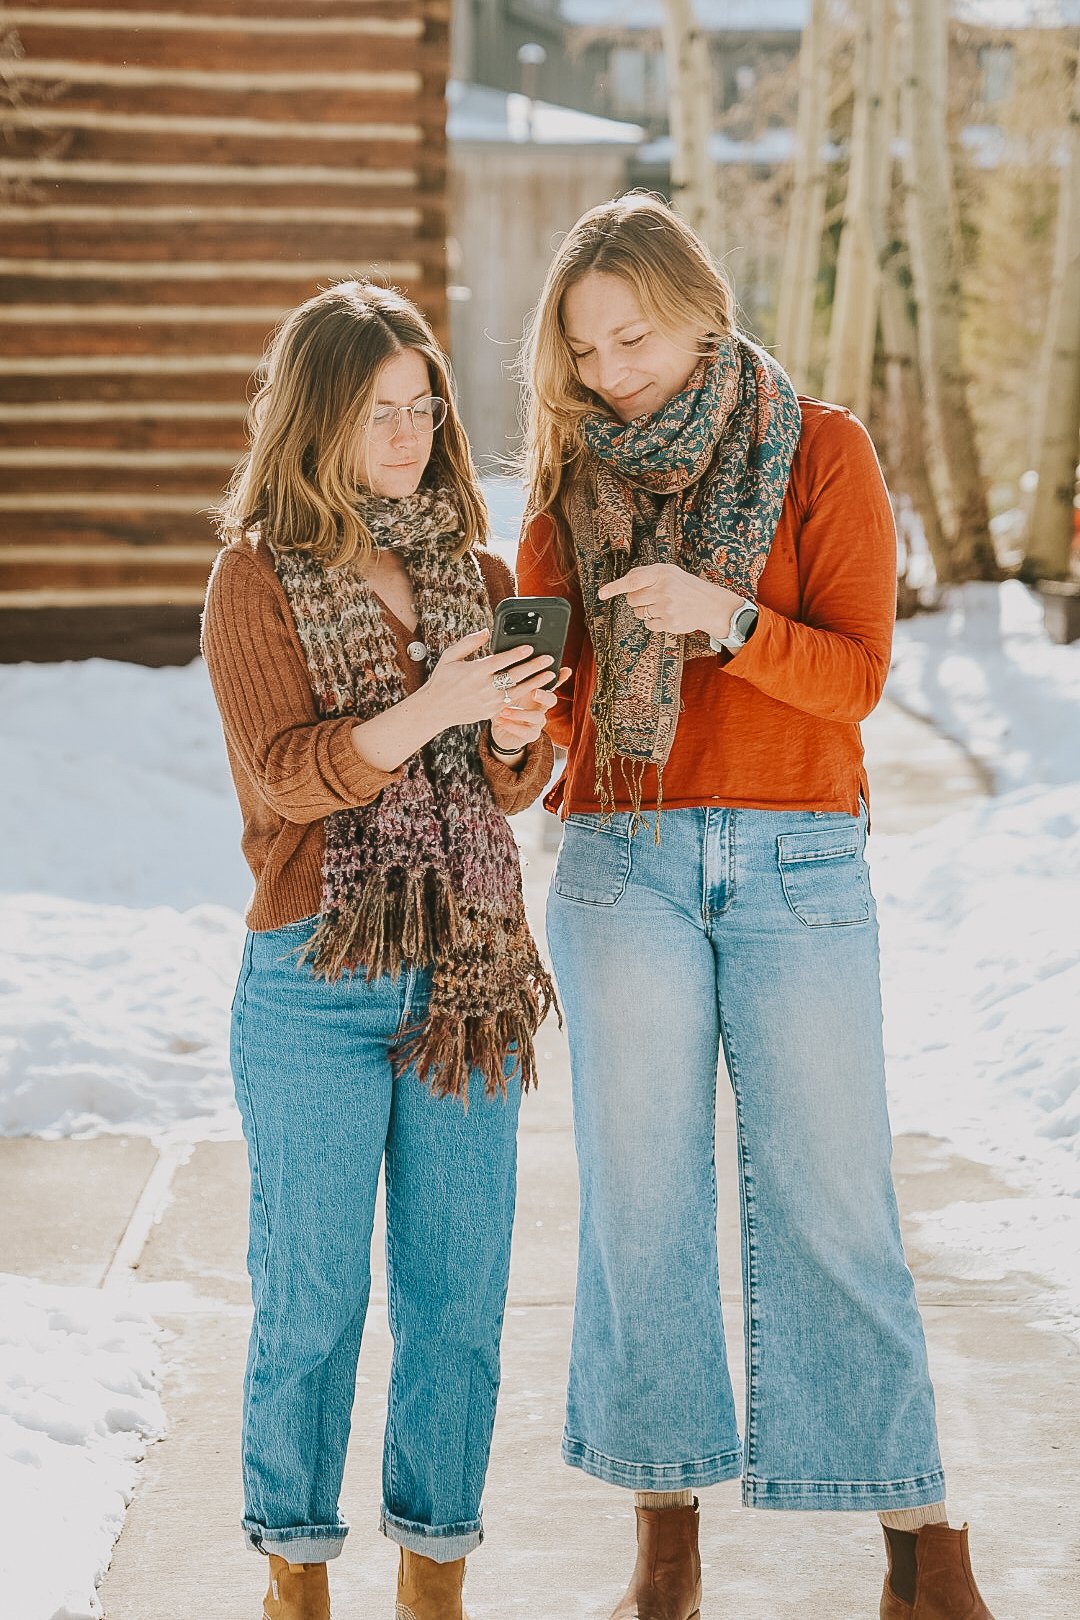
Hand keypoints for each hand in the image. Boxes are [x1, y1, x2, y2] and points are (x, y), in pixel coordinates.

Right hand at [422, 629, 555, 731]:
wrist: (435, 709)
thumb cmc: (442, 680)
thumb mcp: (450, 656)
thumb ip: (468, 643)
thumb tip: (487, 631)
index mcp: (474, 671)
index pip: (500, 661)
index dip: (516, 654)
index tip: (529, 647)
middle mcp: (483, 687)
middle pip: (514, 675)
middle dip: (534, 666)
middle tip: (549, 658)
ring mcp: (489, 702)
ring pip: (518, 691)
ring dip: (536, 682)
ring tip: (550, 674)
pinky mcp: (491, 712)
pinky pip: (513, 702)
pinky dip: (526, 695)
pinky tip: (537, 689)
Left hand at [490, 666, 571, 755]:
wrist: (498, 728)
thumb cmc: (504, 703)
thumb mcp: (506, 689)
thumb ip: (512, 676)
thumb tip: (509, 656)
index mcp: (537, 693)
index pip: (552, 683)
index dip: (560, 677)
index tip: (565, 670)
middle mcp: (541, 707)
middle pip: (551, 700)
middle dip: (545, 695)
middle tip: (534, 692)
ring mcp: (538, 722)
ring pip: (537, 717)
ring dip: (520, 713)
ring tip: (504, 711)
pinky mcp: (530, 735)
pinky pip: (526, 731)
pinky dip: (512, 726)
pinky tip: (501, 720)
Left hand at [597, 564, 743, 640]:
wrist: (709, 604)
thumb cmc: (684, 585)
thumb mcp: (668, 572)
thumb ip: (644, 574)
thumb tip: (623, 582)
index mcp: (661, 573)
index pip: (632, 581)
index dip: (615, 587)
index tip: (601, 593)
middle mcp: (664, 590)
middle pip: (632, 599)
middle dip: (637, 599)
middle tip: (653, 596)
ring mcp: (667, 608)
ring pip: (639, 613)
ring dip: (646, 611)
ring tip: (663, 605)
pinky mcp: (670, 623)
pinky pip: (649, 625)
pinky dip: (654, 621)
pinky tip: (667, 615)